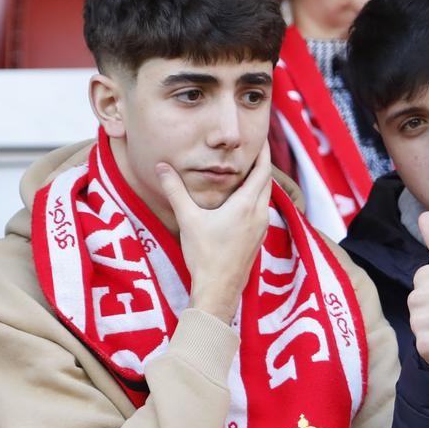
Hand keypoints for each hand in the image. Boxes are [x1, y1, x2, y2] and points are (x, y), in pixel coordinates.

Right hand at [159, 143, 271, 321]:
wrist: (218, 289)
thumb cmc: (205, 255)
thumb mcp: (188, 219)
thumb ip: (175, 191)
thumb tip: (162, 167)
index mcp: (246, 205)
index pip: (262, 170)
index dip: (263, 152)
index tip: (261, 137)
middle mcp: (259, 214)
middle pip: (267, 182)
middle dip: (261, 164)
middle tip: (253, 150)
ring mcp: (261, 229)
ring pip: (265, 198)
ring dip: (259, 183)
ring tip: (247, 173)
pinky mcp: (257, 241)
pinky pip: (261, 212)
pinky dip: (255, 200)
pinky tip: (242, 203)